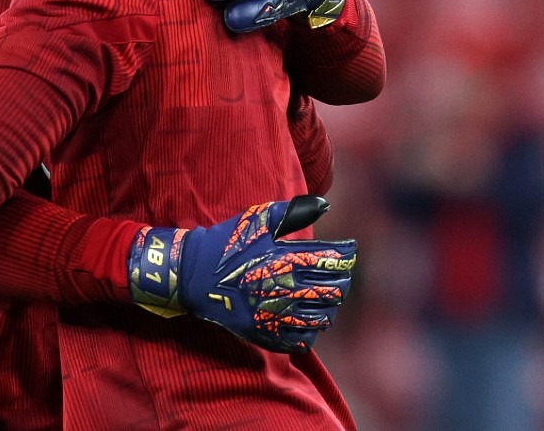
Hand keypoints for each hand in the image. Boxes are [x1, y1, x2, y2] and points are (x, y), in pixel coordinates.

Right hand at [128, 196, 356, 353]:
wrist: (194, 275)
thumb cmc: (228, 243)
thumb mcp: (258, 218)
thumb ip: (293, 211)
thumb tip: (324, 204)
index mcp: (288, 258)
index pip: (335, 261)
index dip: (348, 256)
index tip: (350, 251)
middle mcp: (287, 288)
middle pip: (336, 290)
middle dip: (342, 281)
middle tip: (339, 275)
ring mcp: (278, 314)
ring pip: (324, 317)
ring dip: (330, 306)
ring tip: (325, 298)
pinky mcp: (267, 333)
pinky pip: (304, 340)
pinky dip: (312, 331)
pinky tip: (308, 320)